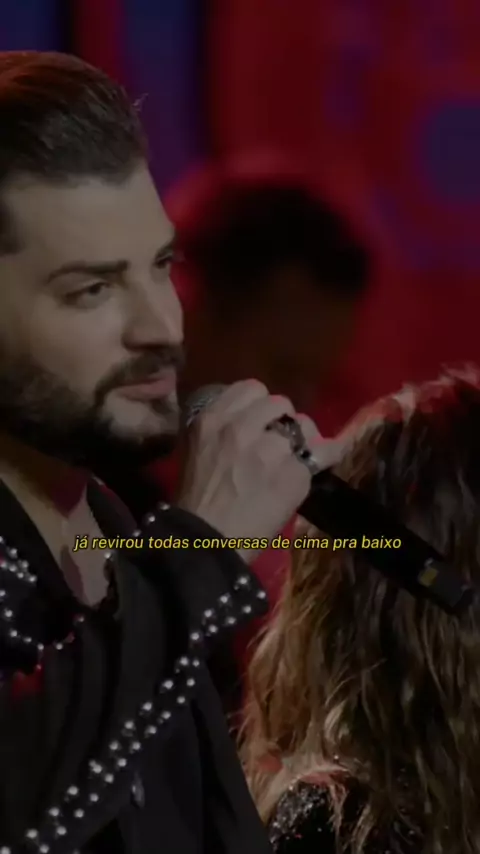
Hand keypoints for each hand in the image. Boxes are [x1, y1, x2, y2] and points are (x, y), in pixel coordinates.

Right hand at [177, 380, 341, 562]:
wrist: (206, 543)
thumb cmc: (196, 502)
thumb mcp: (197, 450)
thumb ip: (221, 428)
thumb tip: (249, 418)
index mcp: (214, 418)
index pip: (252, 388)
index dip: (260, 405)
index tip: (261, 421)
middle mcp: (243, 427)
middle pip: (281, 404)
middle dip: (283, 421)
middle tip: (279, 443)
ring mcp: (271, 450)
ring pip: (304, 427)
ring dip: (302, 441)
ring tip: (296, 459)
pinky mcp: (295, 474)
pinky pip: (324, 454)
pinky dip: (327, 458)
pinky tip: (325, 464)